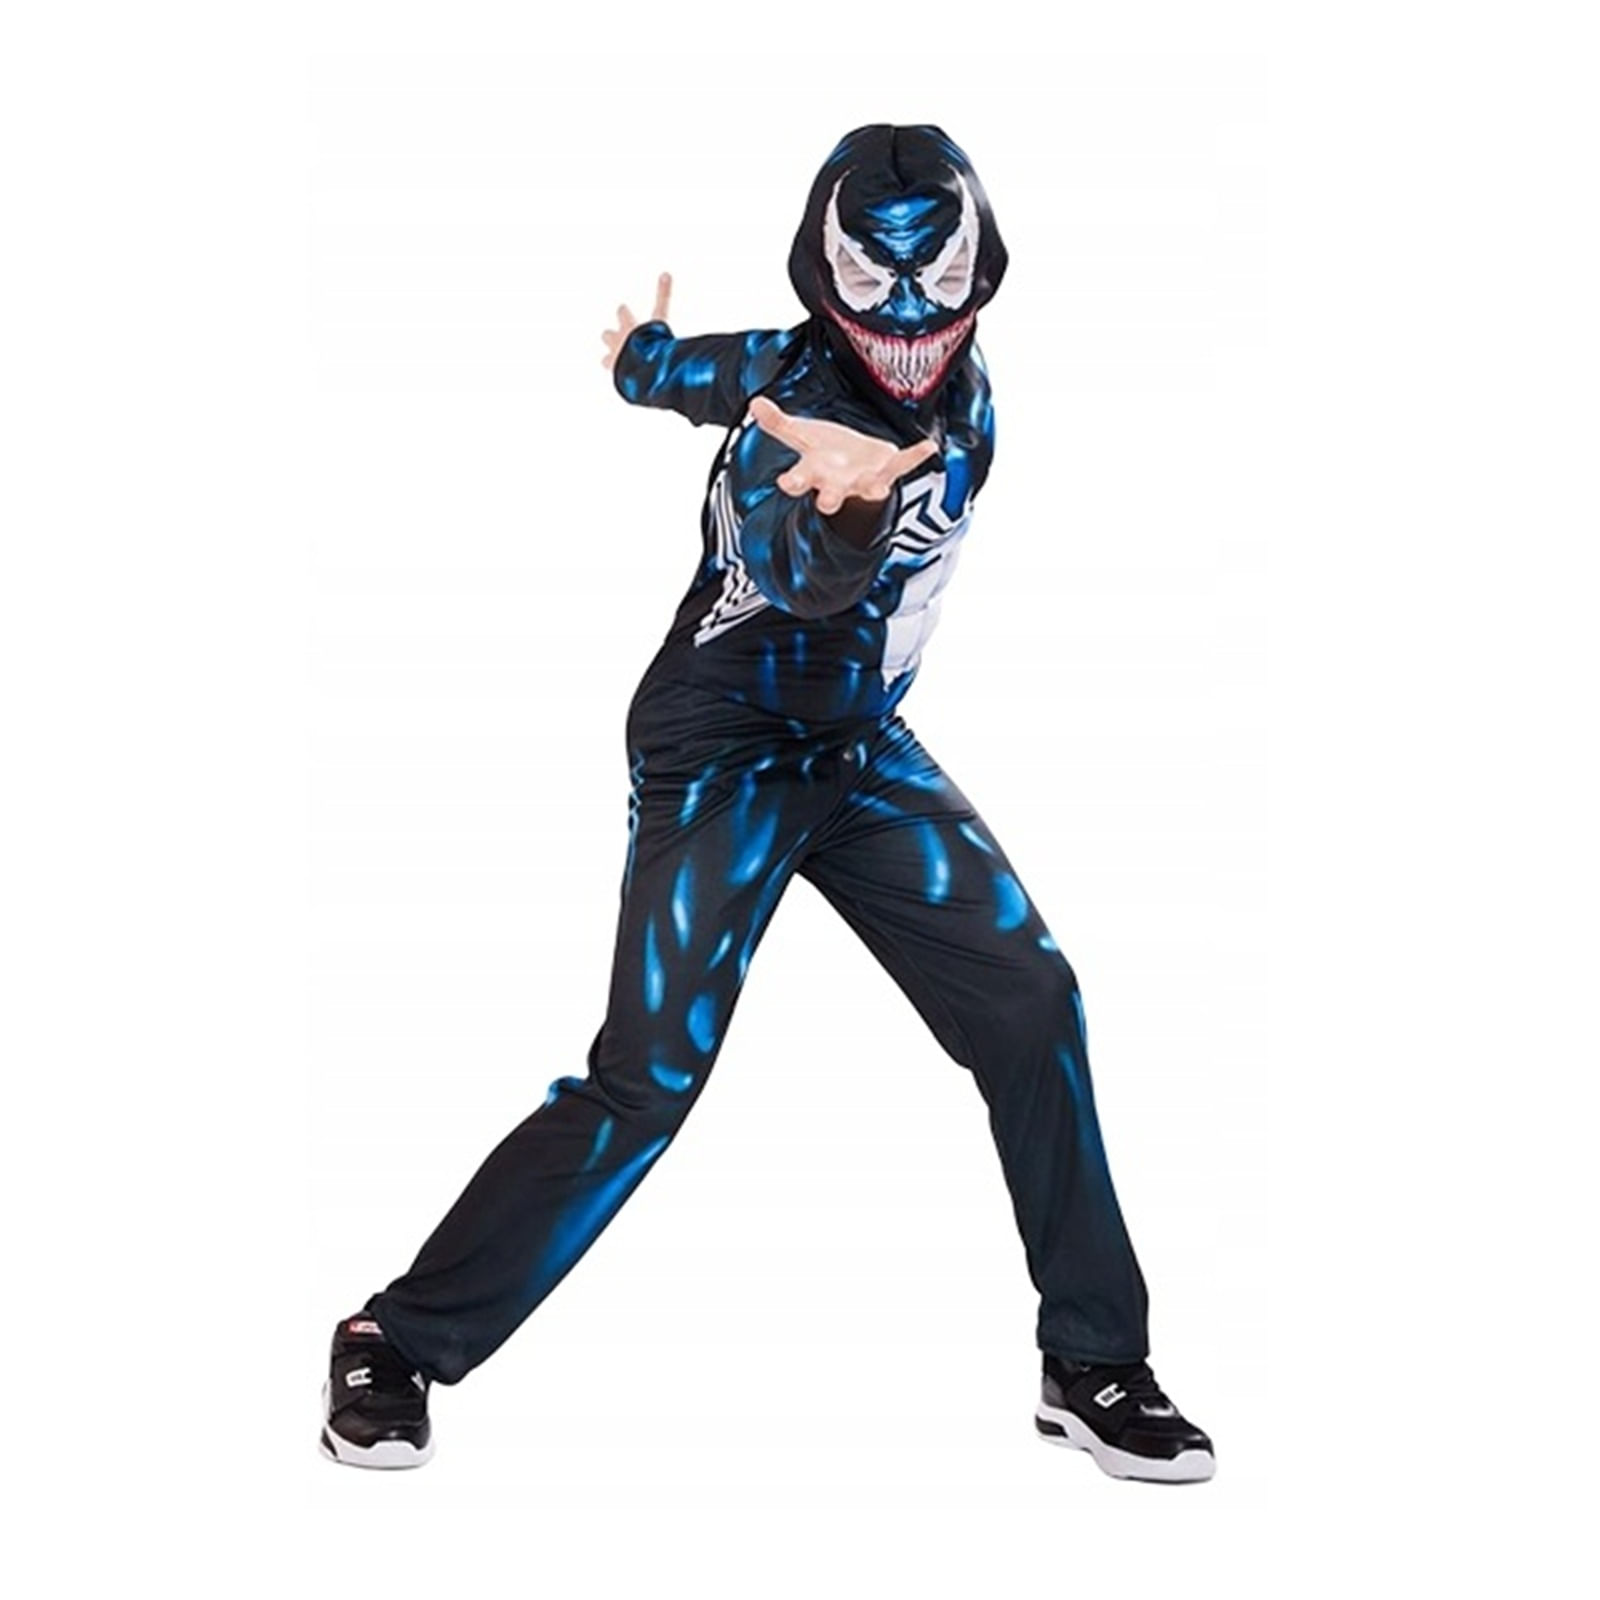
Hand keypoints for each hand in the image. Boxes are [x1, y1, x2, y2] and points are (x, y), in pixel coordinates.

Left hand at [600, 271, 671, 368]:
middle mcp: (618, 340)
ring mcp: (614, 356)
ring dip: (609, 356)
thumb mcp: (660, 317)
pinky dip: (614, 372)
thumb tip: (666, 271)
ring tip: (611, 361)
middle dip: (611, 335)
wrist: (643, 364)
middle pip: (607, 334)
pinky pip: (611, 371)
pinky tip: (619, 376)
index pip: (623, 313)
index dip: (623, 312)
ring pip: (605, 355)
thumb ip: (664, 295)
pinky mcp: (614, 371)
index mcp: (628, 326)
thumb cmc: (651, 340)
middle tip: (612, 336)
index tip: (622, 308)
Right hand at [745, 395, 940, 513]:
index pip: (800, 481)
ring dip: (871, 486)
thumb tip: (754, 402)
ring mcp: (865, 481)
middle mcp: (839, 484)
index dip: (794, 483)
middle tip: (826, 505)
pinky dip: (915, 457)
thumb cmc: (825, 454)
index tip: (786, 483)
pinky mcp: (887, 472)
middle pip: (832, 496)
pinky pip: (903, 465)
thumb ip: (778, 423)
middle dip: (830, 500)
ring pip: (867, 488)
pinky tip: (929, 447)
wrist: (854, 469)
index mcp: (815, 473)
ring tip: (878, 486)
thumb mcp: (801, 437)